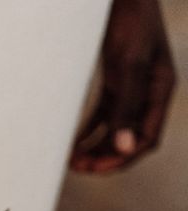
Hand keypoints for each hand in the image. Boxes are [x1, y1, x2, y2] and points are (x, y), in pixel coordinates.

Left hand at [70, 0, 174, 173]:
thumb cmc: (131, 20)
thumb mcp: (129, 65)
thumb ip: (128, 106)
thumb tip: (125, 147)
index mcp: (160, 90)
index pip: (146, 138)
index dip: (122, 157)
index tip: (95, 168)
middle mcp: (148, 92)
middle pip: (129, 138)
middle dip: (105, 155)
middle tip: (78, 168)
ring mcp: (131, 87)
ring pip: (114, 129)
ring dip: (95, 146)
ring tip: (71, 160)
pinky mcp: (115, 81)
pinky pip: (103, 114)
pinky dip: (88, 130)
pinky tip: (71, 142)